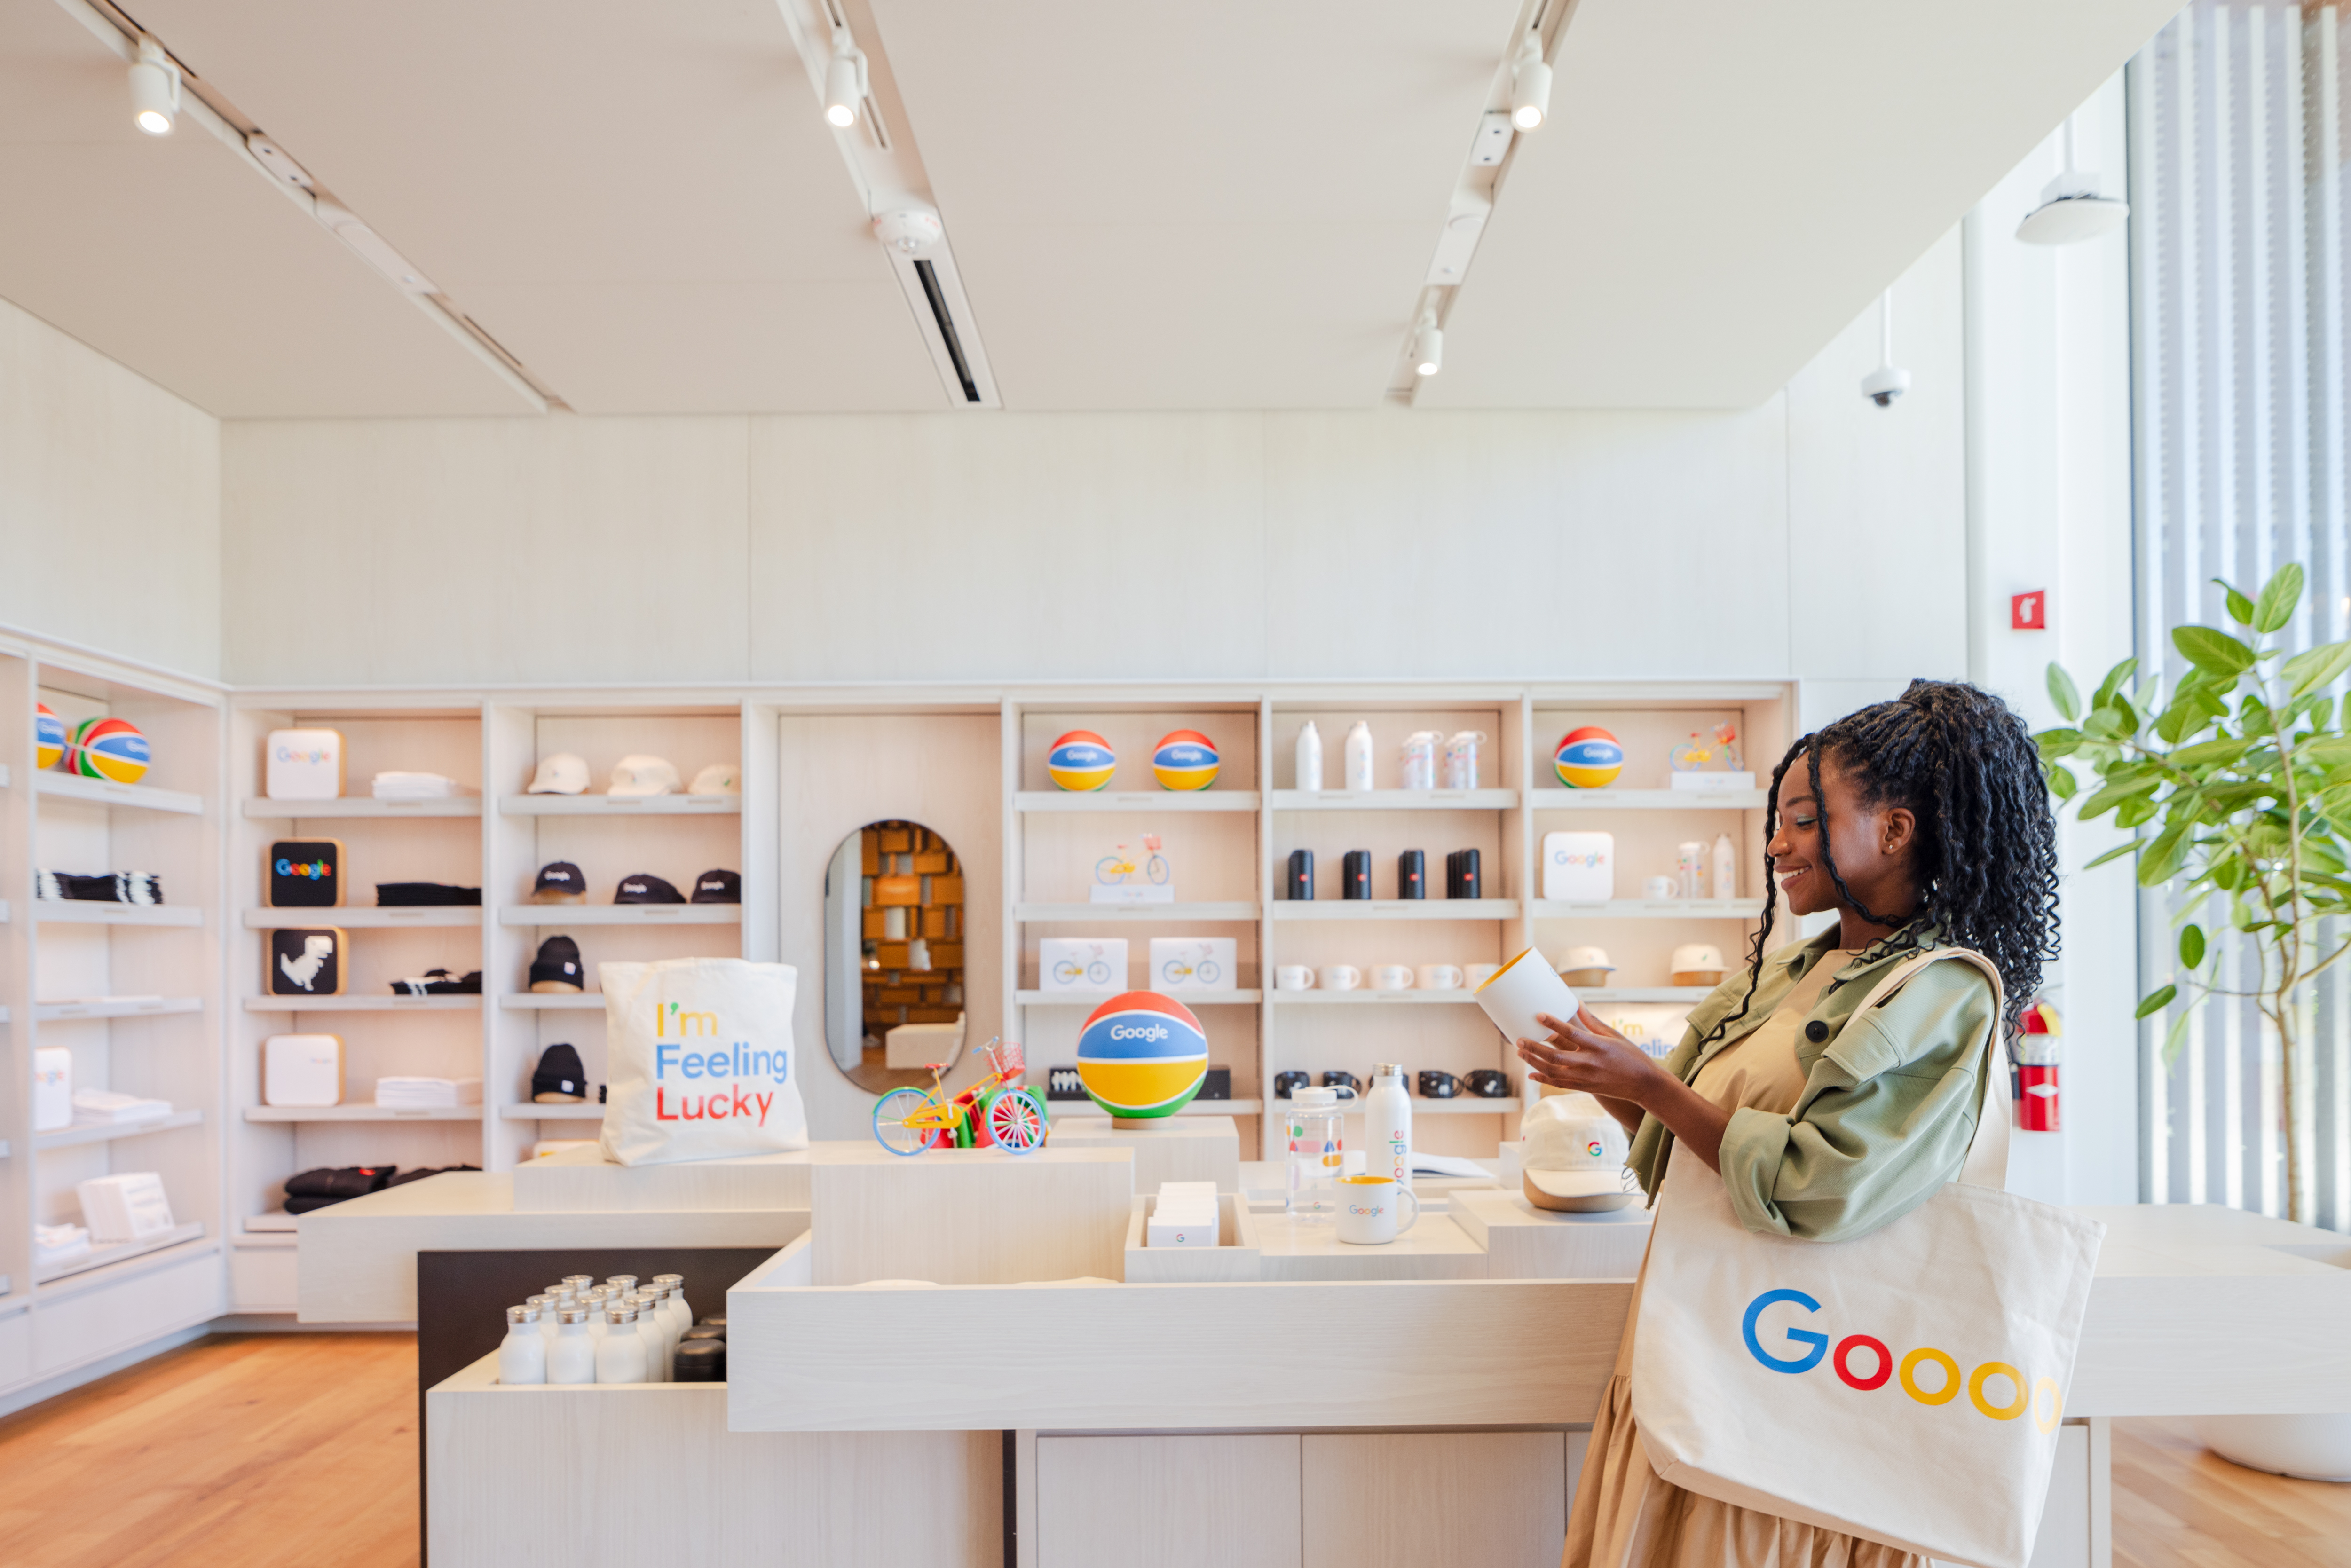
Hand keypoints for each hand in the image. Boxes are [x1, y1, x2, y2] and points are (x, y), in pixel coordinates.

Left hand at [1516, 1007, 1664, 1105]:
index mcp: (1598, 1046)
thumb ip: (1592, 1021)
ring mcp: (1586, 1078)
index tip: (1538, 1015)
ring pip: (1553, 1071)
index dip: (1553, 1024)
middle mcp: (1590, 1063)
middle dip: (1534, 1048)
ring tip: (1521, 1052)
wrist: (1644, 1084)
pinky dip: (1543, 1079)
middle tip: (1519, 1039)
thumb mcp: (1614, 1035)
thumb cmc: (1631, 1056)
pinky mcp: (1585, 1088)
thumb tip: (1577, 1003)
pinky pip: (1559, 1084)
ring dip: (1534, 1062)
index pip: (1572, 1033)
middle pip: (1555, 1056)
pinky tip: (1532, 1073)